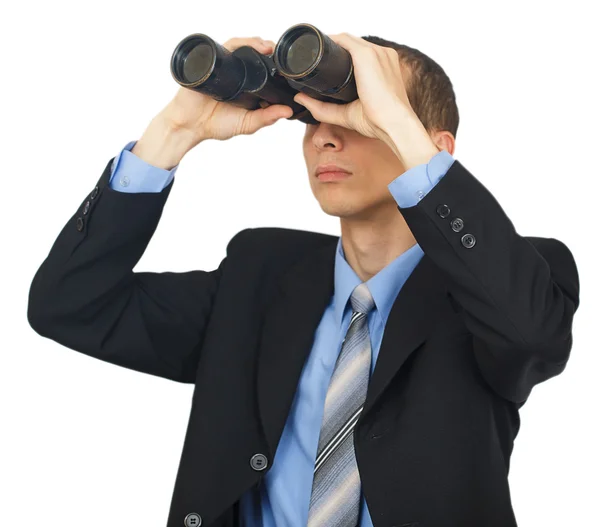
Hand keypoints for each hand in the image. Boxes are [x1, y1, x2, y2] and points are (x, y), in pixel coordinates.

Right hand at [160, 36, 293, 143]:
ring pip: (243, 48)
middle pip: (256, 56)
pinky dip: (241, 43)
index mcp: (248, 87)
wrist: (189, 125)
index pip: (266, 72)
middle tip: (282, 57)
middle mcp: (238, 74)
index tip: (291, 71)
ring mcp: (225, 66)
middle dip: (270, 52)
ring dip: (257, 44)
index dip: (278, 69)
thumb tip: (288, 111)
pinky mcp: (214, 62)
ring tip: (268, 47)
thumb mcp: (247, 124)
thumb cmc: (216, 125)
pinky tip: (253, 46)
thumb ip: (266, 118)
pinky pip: (229, 47)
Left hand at [292, 33, 420, 141]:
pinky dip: (330, 42)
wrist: (394, 124)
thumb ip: (322, 108)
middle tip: (314, 60)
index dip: (342, 56)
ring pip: (347, 40)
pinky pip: (344, 41)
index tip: (325, 64)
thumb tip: (300, 98)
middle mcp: (382, 55)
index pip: (360, 53)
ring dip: (330, 44)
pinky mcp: (367, 55)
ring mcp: (376, 52)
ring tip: (313, 53)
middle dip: (333, 49)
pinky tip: (318, 47)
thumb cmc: (379, 122)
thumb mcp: (346, 113)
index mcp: (384, 66)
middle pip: (352, 44)